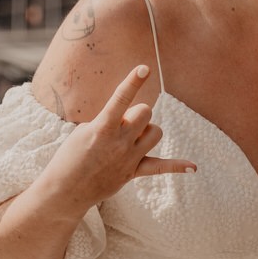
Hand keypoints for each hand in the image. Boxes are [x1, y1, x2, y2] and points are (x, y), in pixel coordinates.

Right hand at [41, 66, 195, 213]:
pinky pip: (161, 167)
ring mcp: (128, 158)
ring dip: (147, 130)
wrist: (64, 190)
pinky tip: (193, 167)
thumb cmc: (70, 156)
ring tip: (130, 137)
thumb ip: (108, 121)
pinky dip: (177, 165)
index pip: (121, 99)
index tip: (145, 68)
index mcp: (102, 128)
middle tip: (122, 123)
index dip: (133, 82)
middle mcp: (118, 142)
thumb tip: (128, 119)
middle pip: (145, 112)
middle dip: (137, 112)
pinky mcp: (133, 172)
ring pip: (156, 132)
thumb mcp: (83, 131)